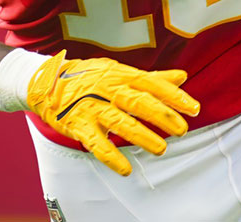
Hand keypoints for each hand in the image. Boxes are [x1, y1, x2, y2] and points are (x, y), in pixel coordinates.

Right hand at [25, 51, 200, 175]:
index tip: (194, 108)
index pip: (151, 83)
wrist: (47, 82)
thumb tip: (182, 76)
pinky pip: (96, 143)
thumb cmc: (89, 77)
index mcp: (120, 74)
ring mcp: (92, 107)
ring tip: (161, 149)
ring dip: (143, 137)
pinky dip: (111, 157)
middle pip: (139, 102)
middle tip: (182, 130)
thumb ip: (152, 77)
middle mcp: (107, 89)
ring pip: (120, 122)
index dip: (174, 96)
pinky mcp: (78, 125)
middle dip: (163, 116)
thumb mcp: (119, 71)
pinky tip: (126, 169)